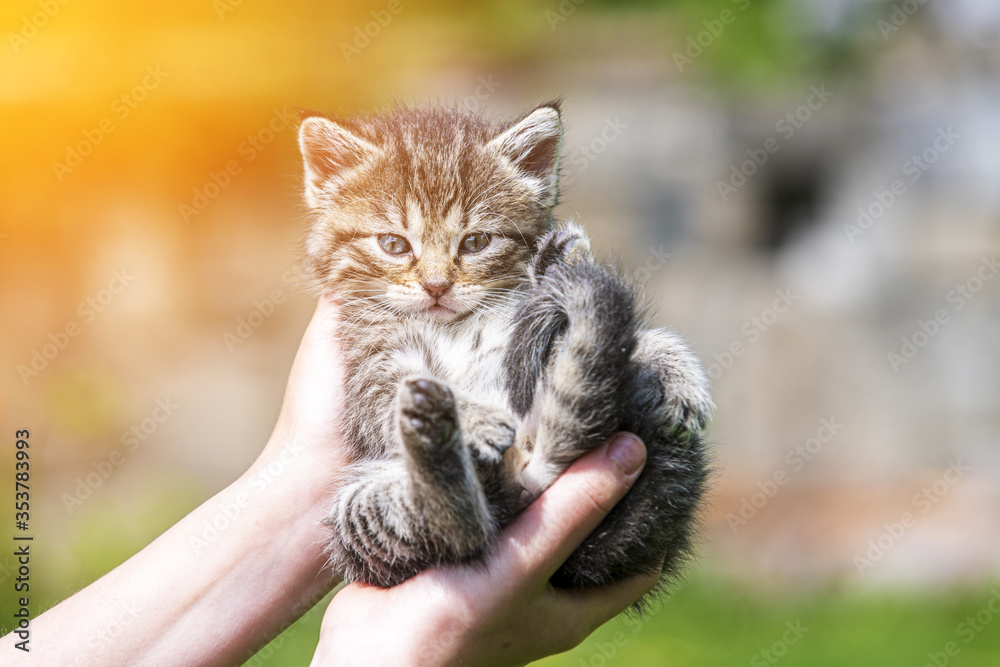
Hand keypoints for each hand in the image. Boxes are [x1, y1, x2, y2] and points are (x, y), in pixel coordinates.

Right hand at [309, 433, 655, 666]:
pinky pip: (489, 512)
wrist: (362, 657)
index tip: (660, 456)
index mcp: (574, 607)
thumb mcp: (523, 567)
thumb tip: (633, 451)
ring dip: (541, 475)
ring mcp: (499, 571)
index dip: (655, 513)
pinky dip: (497, 480)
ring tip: (554, 417)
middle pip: (586, 527)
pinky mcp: (459, 553)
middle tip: (606, 421)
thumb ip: (573, 513)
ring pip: (534, 514)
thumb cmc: (450, 630)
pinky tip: (494, 439)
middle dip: (596, 481)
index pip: (641, 558)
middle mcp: (541, 589)